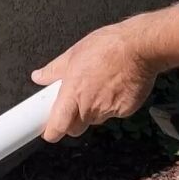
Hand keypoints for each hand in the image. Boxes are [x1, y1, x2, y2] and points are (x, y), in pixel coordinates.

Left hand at [32, 21, 158, 142]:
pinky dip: (113, 104)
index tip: (48, 131)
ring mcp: (108, 111)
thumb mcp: (74, 53)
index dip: (51, 132)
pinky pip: (114, 113)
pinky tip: (116, 86)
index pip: (57, 127)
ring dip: (94, 110)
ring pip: (95, 119)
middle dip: (73, 121)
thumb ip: (54, 70)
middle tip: (75, 103)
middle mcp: (89, 107)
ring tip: (100, 85)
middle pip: (76, 128)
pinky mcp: (125, 111)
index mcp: (73, 93)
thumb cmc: (107, 46)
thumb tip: (38, 76)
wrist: (140, 47)